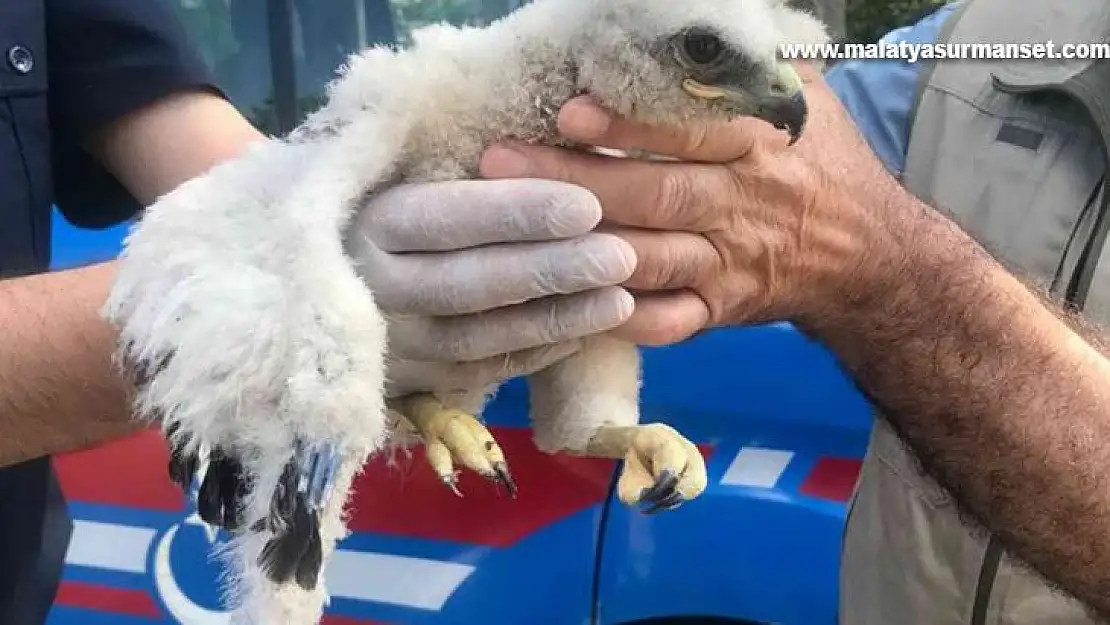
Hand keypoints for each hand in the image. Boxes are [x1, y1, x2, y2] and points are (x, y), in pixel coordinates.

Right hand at [346, 178, 636, 392]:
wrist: (308, 288)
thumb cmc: (373, 213)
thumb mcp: (398, 178)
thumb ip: (464, 175)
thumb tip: (553, 155)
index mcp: (371, 223)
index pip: (450, 218)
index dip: (520, 214)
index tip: (587, 206)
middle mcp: (375, 288)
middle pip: (470, 283)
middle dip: (551, 271)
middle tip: (621, 257)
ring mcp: (390, 343)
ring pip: (479, 337)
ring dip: (554, 320)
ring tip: (620, 300)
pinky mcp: (408, 382)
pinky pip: (480, 371)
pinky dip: (534, 354)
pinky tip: (585, 332)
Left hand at [479, 63, 902, 344]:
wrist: (866, 252)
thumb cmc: (817, 161)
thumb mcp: (798, 97)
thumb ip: (739, 65)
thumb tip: (674, 21)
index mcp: (760, 144)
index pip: (691, 132)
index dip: (629, 125)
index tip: (569, 111)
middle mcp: (743, 206)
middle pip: (655, 196)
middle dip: (574, 183)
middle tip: (499, 164)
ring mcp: (728, 264)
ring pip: (649, 259)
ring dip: (580, 248)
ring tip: (513, 232)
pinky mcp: (719, 310)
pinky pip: (668, 321)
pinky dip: (621, 318)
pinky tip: (568, 304)